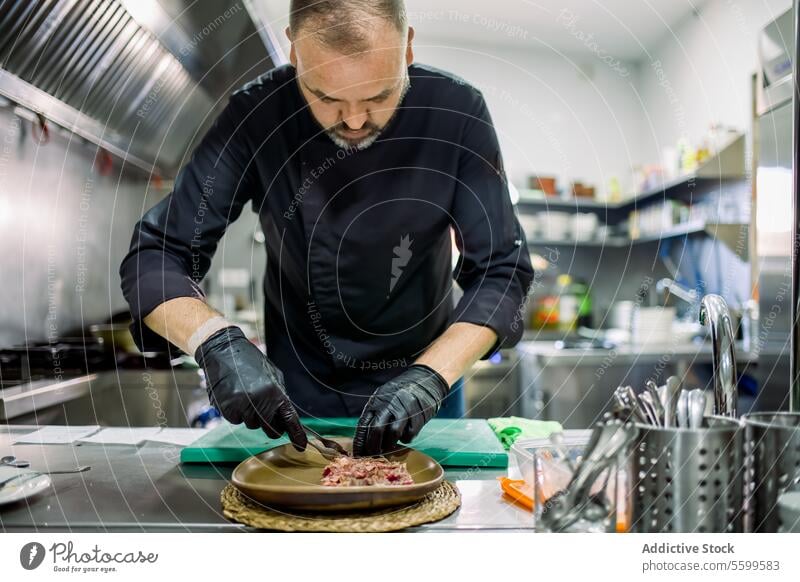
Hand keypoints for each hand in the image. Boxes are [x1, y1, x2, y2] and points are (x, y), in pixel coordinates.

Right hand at [195, 327, 306, 450]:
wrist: (223, 352)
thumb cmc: (249, 362)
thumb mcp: (272, 375)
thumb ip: (280, 395)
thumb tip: (285, 415)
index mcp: (275, 392)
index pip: (289, 419)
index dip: (296, 435)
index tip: (301, 446)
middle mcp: (260, 402)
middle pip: (270, 429)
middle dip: (270, 425)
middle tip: (264, 411)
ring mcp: (243, 407)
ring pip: (252, 425)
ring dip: (251, 415)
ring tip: (245, 395)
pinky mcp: (228, 409)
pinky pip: (237, 420)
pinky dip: (237, 413)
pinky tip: (234, 396)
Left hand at [353, 364, 448, 456]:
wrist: (424, 380)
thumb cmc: (400, 393)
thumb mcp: (383, 398)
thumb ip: (375, 415)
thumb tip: (364, 439)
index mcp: (377, 401)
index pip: (363, 424)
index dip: (359, 442)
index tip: (358, 455)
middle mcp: (389, 404)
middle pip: (376, 430)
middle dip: (373, 447)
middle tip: (373, 455)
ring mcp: (404, 410)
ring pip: (393, 434)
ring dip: (390, 445)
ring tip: (389, 447)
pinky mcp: (418, 416)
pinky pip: (409, 435)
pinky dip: (405, 440)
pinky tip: (404, 436)